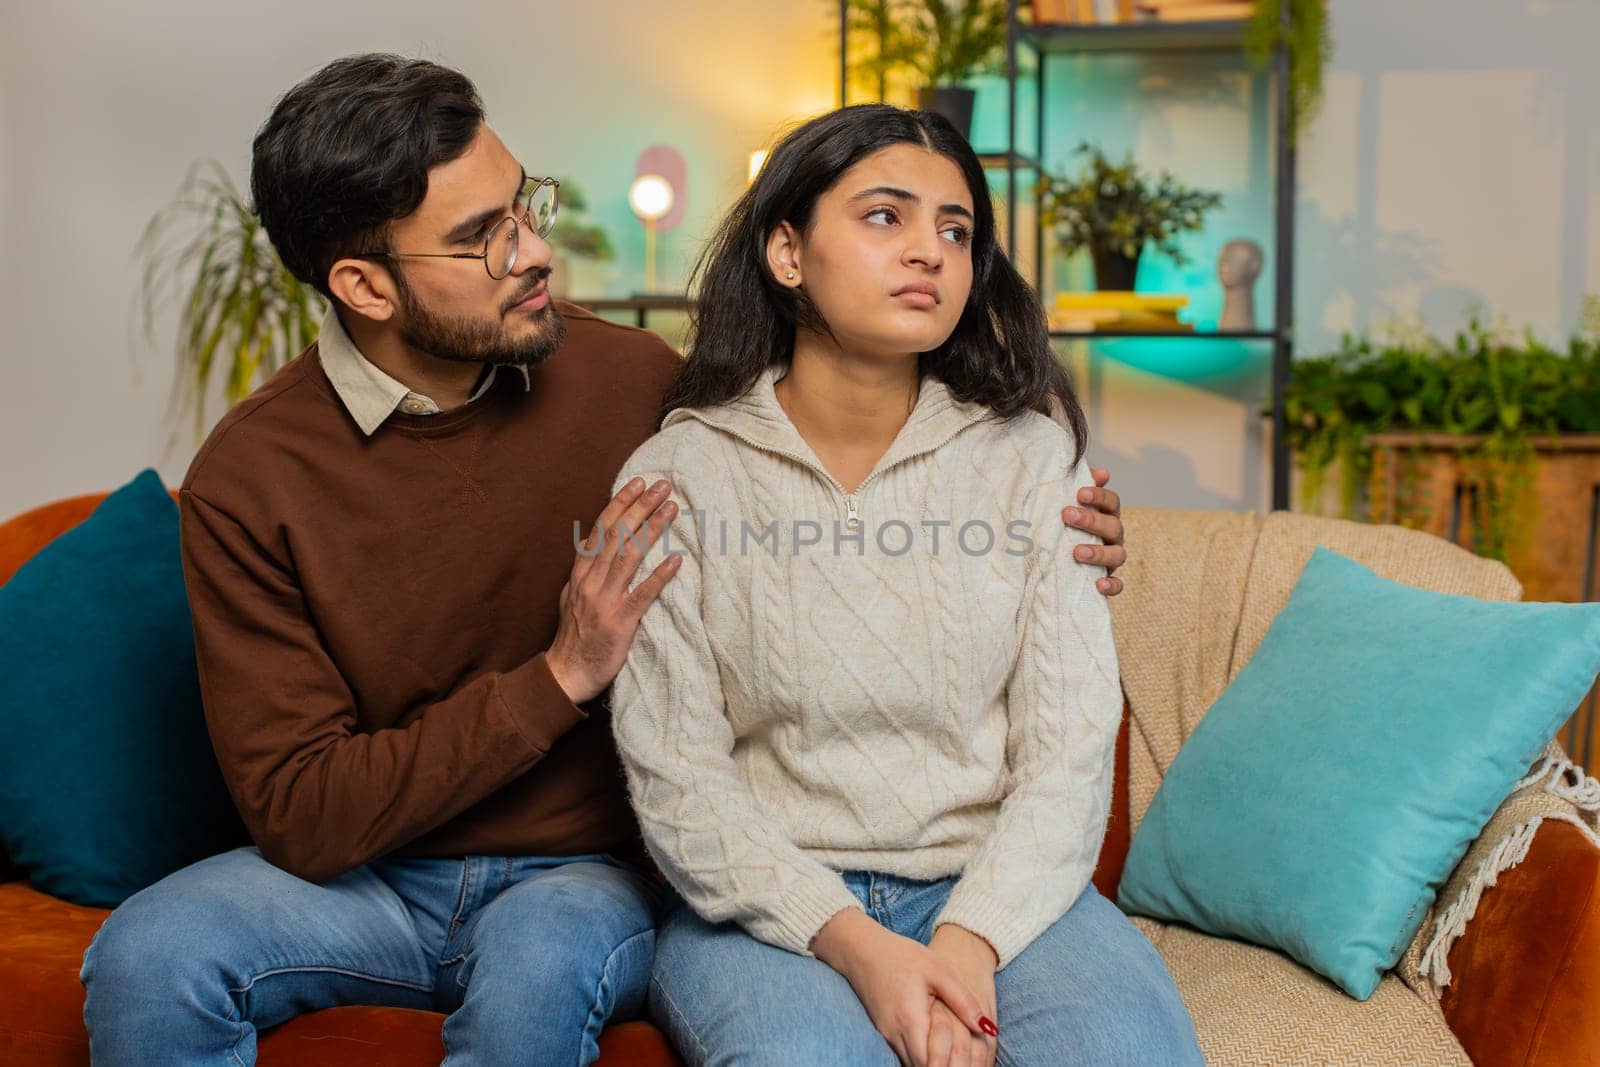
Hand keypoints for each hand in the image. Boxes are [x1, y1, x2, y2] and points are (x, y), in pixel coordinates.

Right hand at [547, 477, 683, 703]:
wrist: (566, 674)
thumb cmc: (574, 636)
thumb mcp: (570, 596)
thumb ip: (583, 571)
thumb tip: (590, 544)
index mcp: (580, 573)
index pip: (601, 528)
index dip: (620, 503)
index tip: (638, 482)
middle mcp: (591, 581)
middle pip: (617, 534)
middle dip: (640, 506)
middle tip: (663, 485)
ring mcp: (604, 600)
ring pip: (629, 556)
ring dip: (652, 529)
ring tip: (672, 509)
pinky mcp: (619, 622)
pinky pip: (641, 595)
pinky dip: (659, 576)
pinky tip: (676, 561)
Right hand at [811, 909, 991, 1065]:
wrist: (861, 949)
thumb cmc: (901, 955)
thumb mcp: (938, 970)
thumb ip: (963, 1000)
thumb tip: (987, 1028)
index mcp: (911, 1019)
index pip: (931, 1064)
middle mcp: (895, 1033)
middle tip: (966, 1066)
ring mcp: (886, 1035)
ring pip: (911, 1064)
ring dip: (932, 1065)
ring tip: (955, 1061)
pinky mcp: (883, 1032)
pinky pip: (904, 1054)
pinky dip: (922, 1058)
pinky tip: (937, 1052)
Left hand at [1063, 466, 1125, 596]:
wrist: (1055, 565)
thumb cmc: (1063, 527)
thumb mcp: (1067, 506)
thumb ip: (1077, 486)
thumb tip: (1101, 472)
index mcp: (1106, 515)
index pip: (1111, 502)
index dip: (1099, 496)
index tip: (1079, 493)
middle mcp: (1112, 537)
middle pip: (1114, 526)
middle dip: (1091, 520)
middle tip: (1066, 515)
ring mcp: (1112, 560)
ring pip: (1118, 555)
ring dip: (1099, 553)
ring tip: (1076, 552)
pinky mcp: (1107, 581)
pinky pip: (1117, 585)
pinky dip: (1111, 585)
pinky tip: (1099, 584)